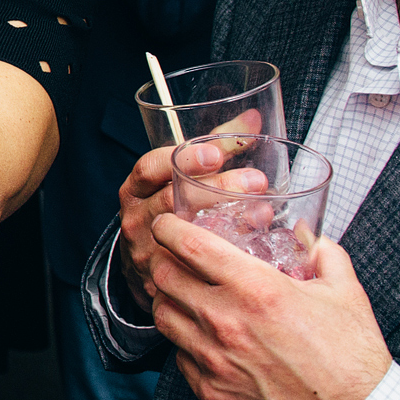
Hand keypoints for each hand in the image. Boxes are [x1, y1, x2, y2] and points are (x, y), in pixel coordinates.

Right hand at [117, 113, 263, 311]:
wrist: (148, 262)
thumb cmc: (169, 205)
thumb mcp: (179, 175)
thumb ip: (213, 147)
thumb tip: (254, 119)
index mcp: (136, 189)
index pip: (150, 169)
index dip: (182, 159)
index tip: (217, 153)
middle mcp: (138, 219)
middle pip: (171, 201)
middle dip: (217, 189)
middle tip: (256, 181)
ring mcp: (150, 252)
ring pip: (185, 237)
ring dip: (228, 222)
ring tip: (262, 213)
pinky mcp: (166, 280)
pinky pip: (195, 268)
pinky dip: (226, 256)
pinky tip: (253, 246)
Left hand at [148, 214, 392, 399]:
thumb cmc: (353, 359)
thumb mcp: (346, 293)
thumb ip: (324, 254)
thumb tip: (310, 235)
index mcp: (257, 289)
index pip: (188, 245)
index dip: (169, 227)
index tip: (168, 224)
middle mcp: (226, 322)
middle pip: (163, 276)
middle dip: (164, 260)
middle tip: (175, 258)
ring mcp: (214, 360)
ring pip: (162, 315)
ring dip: (168, 299)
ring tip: (185, 295)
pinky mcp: (211, 392)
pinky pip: (179, 356)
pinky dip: (185, 340)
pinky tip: (204, 337)